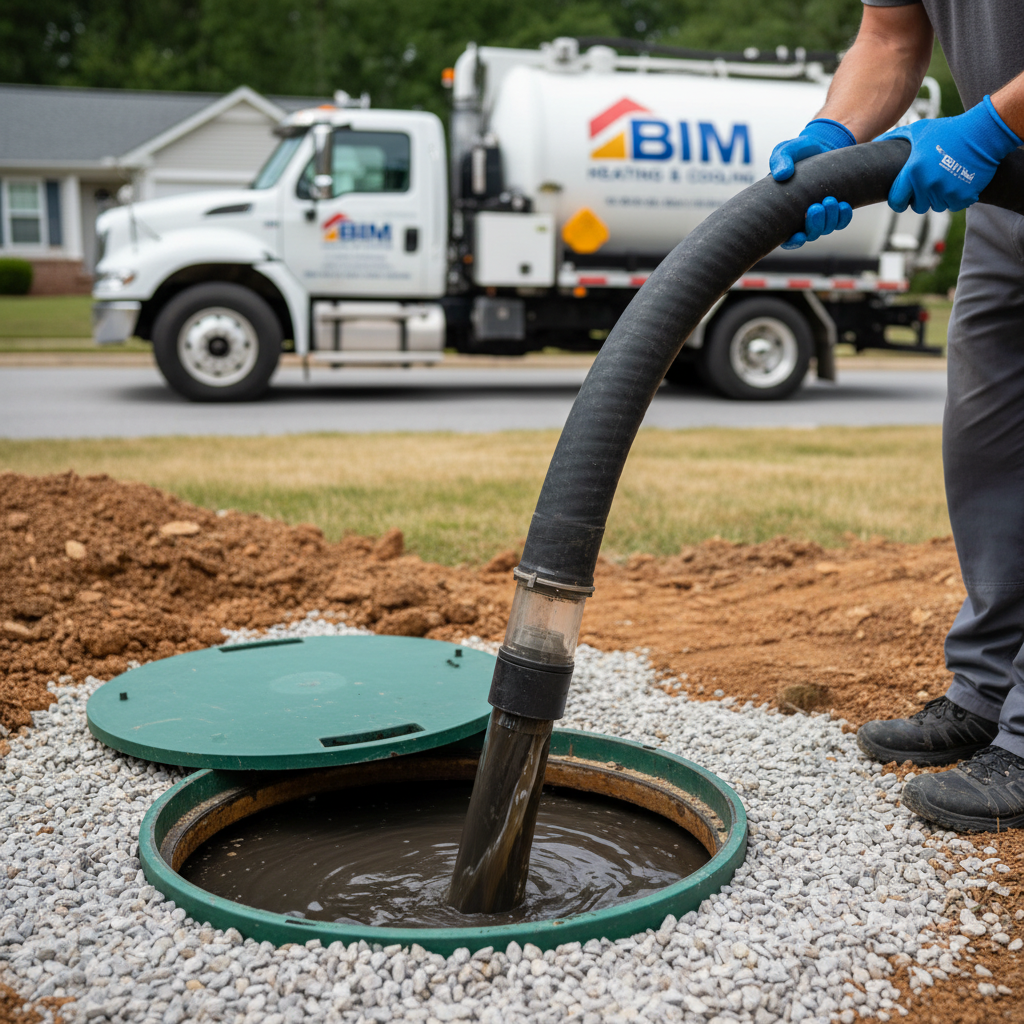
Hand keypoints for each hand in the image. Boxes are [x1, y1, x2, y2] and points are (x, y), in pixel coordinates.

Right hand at [770, 118, 856, 247]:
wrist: (823, 144)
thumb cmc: (799, 150)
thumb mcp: (785, 150)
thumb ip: (779, 160)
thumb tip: (781, 174)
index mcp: (783, 210)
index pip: (786, 237)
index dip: (792, 242)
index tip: (799, 234)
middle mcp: (801, 216)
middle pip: (809, 235)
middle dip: (814, 226)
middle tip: (816, 206)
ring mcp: (820, 214)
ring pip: (826, 229)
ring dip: (830, 219)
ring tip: (830, 200)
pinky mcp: (835, 208)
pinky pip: (841, 221)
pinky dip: (843, 216)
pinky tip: (844, 204)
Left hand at [879, 95, 1021, 213]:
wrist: (983, 133)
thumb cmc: (948, 130)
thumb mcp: (919, 129)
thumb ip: (896, 136)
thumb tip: (875, 141)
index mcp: (913, 172)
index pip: (896, 201)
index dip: (898, 201)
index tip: (902, 199)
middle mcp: (928, 185)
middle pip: (917, 206)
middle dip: (921, 198)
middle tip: (928, 184)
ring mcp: (946, 192)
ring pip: (936, 206)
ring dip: (938, 197)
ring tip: (944, 179)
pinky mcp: (963, 197)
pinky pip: (953, 206)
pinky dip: (955, 198)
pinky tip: (958, 182)